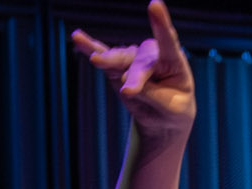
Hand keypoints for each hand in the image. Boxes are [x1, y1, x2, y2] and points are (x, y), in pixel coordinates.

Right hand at [71, 1, 194, 136]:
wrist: (164, 114)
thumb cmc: (173, 108)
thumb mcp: (170, 108)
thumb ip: (151, 94)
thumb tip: (124, 81)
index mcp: (174, 62)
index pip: (168, 43)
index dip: (161, 24)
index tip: (154, 4)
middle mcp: (152, 55)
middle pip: (140, 62)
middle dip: (135, 77)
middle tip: (128, 91)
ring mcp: (133, 58)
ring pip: (120, 59)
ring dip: (109, 62)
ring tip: (96, 60)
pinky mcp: (117, 65)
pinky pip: (103, 54)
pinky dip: (90, 47)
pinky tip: (78, 37)